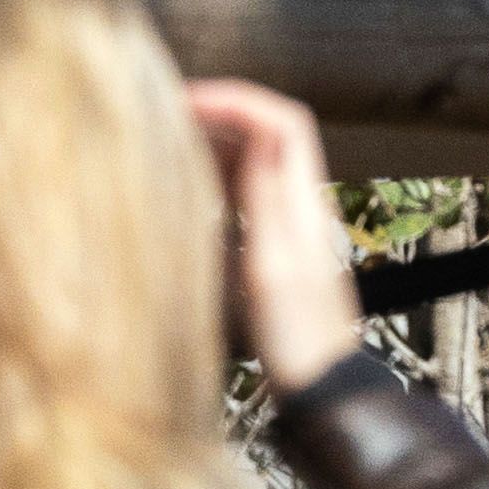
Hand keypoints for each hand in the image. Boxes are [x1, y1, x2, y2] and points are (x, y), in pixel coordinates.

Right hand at [188, 77, 366, 387]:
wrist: (321, 388)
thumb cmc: (296, 337)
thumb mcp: (273, 266)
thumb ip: (265, 197)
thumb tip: (262, 131)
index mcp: (304, 203)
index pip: (282, 121)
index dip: (237, 101)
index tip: (188, 103)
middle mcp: (302, 204)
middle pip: (268, 132)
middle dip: (221, 113)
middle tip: (167, 115)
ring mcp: (291, 224)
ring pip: (256, 160)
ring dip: (216, 141)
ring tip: (168, 138)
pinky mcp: (278, 245)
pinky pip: (248, 192)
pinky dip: (217, 174)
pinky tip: (187, 181)